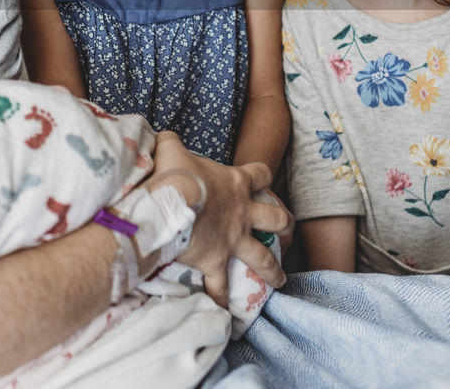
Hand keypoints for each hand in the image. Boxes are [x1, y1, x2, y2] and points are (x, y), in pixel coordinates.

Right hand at [149, 131, 289, 305]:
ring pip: (263, 257)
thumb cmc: (174, 174)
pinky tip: (225, 312)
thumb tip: (163, 137)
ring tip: (280, 279)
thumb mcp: (172, 149)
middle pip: (277, 218)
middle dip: (284, 225)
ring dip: (273, 269)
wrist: (170, 203)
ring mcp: (233, 240)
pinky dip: (222, 298)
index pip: (261, 175)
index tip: (261, 179)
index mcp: (237, 183)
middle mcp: (242, 213)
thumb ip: (171, 142)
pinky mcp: (217, 261)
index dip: (263, 176)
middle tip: (286, 232)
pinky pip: (221, 285)